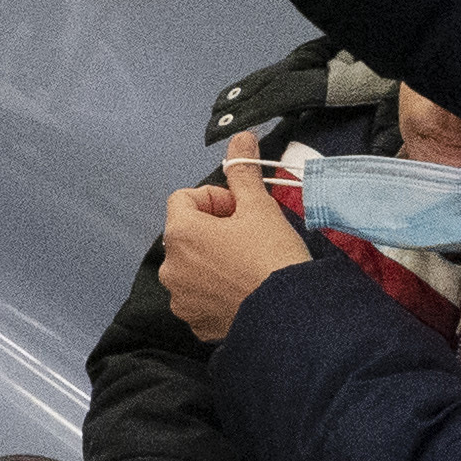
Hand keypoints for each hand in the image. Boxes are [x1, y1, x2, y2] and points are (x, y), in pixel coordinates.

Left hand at [152, 144, 316, 343]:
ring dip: (213, 260)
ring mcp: (180, 298)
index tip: (241, 211)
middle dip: (214, 229)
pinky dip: (216, 290)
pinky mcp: (195, 323)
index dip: (215, 199)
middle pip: (187, 233)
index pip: (184, 198)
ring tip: (247, 265)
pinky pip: (199, 296)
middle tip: (249, 237)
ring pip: (192, 266)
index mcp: (180, 233)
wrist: (289, 316)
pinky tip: (243, 290)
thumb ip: (242, 170)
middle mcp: (170, 267)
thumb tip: (241, 137)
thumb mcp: (259, 207)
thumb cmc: (272, 257)